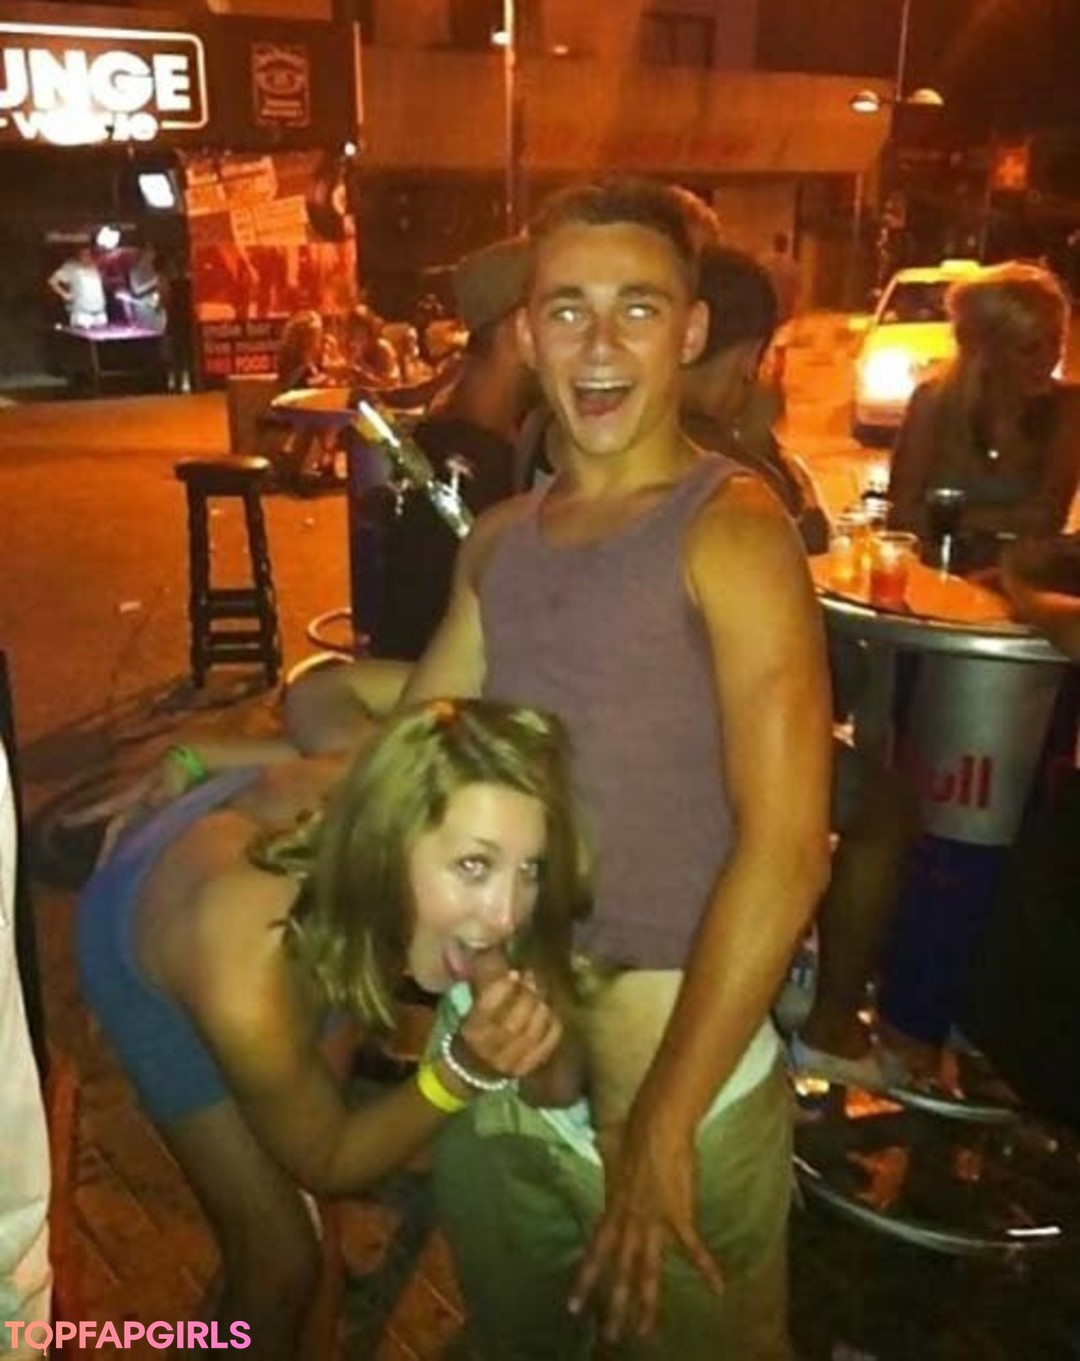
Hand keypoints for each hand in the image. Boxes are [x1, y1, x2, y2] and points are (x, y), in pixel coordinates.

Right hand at [458, 949, 563, 1080]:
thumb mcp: (470, 1011)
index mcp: (472, 1031)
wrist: (469, 1072)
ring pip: (532, 1034)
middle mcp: (490, 1049)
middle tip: (533, 978)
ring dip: (542, 1009)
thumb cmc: (470, 1033)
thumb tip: (496, 952)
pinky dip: (552, 1026)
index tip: (514, 973)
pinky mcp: (526, 1068)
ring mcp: (510, 1061)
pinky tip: (551, 1011)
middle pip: (514, 1023)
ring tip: (542, 992)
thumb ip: (484, 987)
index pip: (487, 1010)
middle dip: (527, 997)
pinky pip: (546, 1046)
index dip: (502, 990)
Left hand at [569, 1098, 722, 1341]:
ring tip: (645, 1331)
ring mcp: (653, 1221)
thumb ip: (608, 1152)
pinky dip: (706, 1267)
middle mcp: (629, 1221)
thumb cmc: (635, 1129)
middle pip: (620, 1270)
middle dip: (613, 1305)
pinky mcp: (680, 1216)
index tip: (574, 1306)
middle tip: (608, 1336)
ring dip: (646, 1303)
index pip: (597, 1250)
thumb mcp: (612, 1146)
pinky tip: (718, 1287)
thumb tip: (601, 1138)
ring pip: (648, 1271)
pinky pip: (693, 1248)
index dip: (586, 1279)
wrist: (657, 1124)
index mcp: (613, 1207)